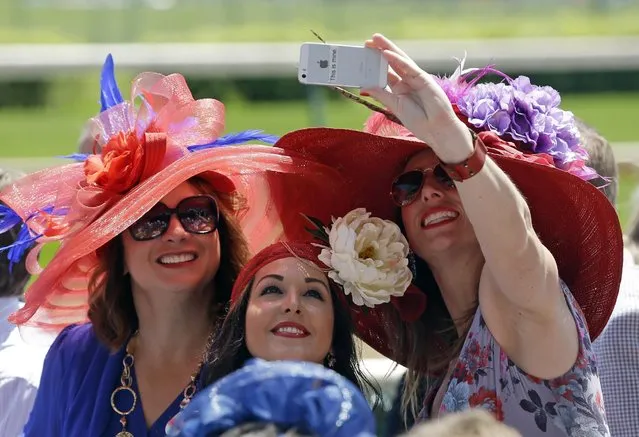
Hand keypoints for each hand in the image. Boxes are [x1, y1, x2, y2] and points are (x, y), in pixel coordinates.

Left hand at [362, 34, 473, 162]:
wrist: (436, 129)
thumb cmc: (418, 121)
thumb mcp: (395, 106)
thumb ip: (381, 95)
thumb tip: (364, 86)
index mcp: (400, 89)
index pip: (385, 73)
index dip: (375, 65)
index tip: (363, 56)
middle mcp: (407, 82)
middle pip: (392, 63)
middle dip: (380, 51)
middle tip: (367, 41)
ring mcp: (416, 78)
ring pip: (400, 60)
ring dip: (388, 49)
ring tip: (375, 39)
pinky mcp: (424, 79)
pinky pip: (408, 67)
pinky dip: (397, 59)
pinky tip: (387, 53)